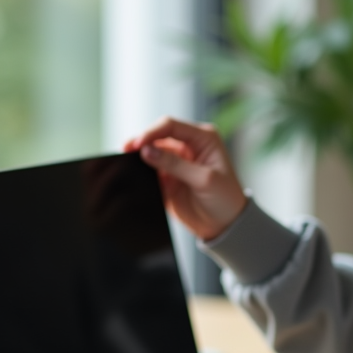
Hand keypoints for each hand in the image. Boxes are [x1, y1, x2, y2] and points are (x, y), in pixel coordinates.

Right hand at [124, 118, 246, 240]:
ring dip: (139, 157)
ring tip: (126, 161)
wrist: (226, 225)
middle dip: (142, 141)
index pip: (171, 126)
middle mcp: (188, 146)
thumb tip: (147, 151)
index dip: (152, 132)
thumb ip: (175, 164)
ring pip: (151, 153)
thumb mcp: (204, 179)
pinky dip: (141, 172)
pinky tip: (133, 176)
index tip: (138, 144)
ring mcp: (177, 162)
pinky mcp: (168, 178)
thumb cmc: (225, 198)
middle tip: (126, 150)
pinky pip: (149, 171)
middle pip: (158, 136)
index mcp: (203, 138)